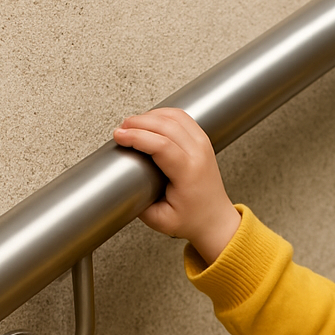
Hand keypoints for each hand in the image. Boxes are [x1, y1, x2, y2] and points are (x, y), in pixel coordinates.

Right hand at [114, 107, 240, 264]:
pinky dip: (163, 114)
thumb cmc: (192, 219)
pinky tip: (150, 121)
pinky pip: (183, 118)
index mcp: (189, 173)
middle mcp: (199, 155)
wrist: (215, 220)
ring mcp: (203, 145)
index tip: (119, 137)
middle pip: (167, 124)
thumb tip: (119, 180)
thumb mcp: (159, 219)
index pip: (161, 144)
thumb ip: (137, 201)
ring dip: (150, 115)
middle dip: (138, 122)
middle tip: (122, 130)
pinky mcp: (202, 141)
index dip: (136, 136)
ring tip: (132, 126)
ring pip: (175, 116)